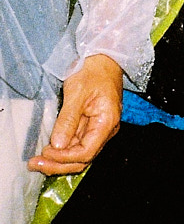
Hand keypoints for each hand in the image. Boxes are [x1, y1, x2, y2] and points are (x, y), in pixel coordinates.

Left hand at [28, 53, 122, 174]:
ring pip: (79, 154)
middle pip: (83, 158)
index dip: (65, 157)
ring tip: (37, 161)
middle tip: (35, 163)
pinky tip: (48, 151)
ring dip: (58, 160)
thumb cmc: (93, 71)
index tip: (46, 152)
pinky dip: (62, 150)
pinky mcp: (91, 126)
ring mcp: (98, 130)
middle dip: (59, 164)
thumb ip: (68, 120)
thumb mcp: (77, 92)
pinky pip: (77, 144)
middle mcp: (105, 131)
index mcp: (107, 123)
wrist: (103, 59)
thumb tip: (57, 145)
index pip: (86, 152)